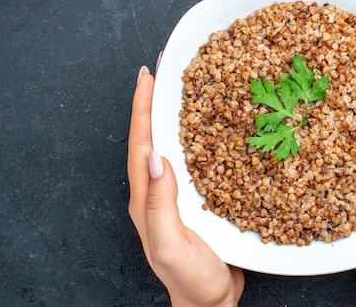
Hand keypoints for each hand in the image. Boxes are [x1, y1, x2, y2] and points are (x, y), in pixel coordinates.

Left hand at [128, 65, 243, 306]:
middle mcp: (159, 192)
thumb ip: (160, 203)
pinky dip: (198, 139)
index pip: (142, 144)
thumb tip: (157, 157)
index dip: (143, 109)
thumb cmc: (190, 279)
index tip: (148, 76)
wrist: (210, 303)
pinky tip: (212, 129)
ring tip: (185, 90)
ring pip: (174, 146)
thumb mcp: (170, 243)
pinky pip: (195, 161)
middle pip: (154, 138)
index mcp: (147, 199)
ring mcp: (178, 196)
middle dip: (155, 103)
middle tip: (164, 72)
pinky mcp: (197, 200)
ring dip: (175, 117)